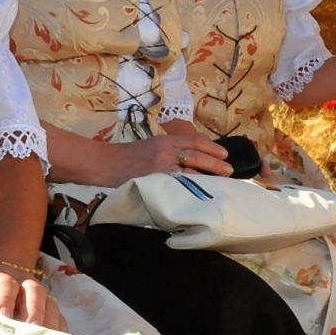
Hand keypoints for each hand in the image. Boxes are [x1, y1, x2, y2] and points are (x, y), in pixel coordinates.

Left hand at [0, 264, 67, 330]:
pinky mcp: (51, 309)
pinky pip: (61, 319)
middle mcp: (24, 284)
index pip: (4, 286)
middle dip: (33, 313)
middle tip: (29, 333)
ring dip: (49, 325)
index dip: (4, 302)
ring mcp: (41, 296)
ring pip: (51, 305)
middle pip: (34, 292)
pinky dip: (60, 333)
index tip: (1, 320)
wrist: (0, 276)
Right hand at [100, 134, 231, 184]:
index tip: (225, 154)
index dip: (212, 147)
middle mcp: (165, 150)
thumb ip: (171, 150)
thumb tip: (194, 159)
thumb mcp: (152, 146)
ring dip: (207, 178)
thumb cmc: (129, 156)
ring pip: (190, 171)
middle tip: (229, 171)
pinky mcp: (154, 181)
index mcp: (166, 140)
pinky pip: (177, 185)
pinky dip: (190, 189)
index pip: (195, 140)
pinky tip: (199, 194)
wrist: (106, 162)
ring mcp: (160, 166)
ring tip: (220, 184)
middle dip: (215, 163)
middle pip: (197, 155)